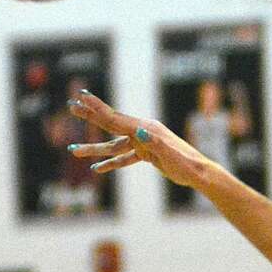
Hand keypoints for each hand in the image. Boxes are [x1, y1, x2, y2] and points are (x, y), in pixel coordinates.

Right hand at [66, 91, 208, 186]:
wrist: (200, 173)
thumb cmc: (187, 165)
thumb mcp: (170, 156)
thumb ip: (154, 143)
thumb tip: (139, 132)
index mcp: (146, 129)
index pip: (116, 119)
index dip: (97, 109)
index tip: (81, 97)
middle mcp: (142, 132)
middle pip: (111, 125)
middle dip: (90, 117)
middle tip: (71, 107)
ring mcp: (144, 143)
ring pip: (114, 146)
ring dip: (95, 149)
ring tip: (74, 151)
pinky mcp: (146, 154)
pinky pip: (125, 158)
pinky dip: (112, 163)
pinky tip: (98, 169)